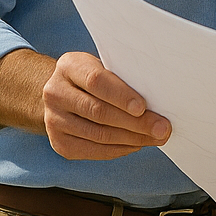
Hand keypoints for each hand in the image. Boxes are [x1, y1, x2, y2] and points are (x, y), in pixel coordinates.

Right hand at [43, 52, 171, 160]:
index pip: (96, 81)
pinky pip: (93, 150)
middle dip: (135, 122)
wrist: (61, 93)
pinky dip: (119, 149)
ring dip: (132, 139)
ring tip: (155, 137)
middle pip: (99, 111)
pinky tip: (137, 144)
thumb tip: (157, 98)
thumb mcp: (101, 64)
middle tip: (162, 128)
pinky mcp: (59, 143)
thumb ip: (121, 76)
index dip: (121, 95)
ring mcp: (54, 120)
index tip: (143, 107)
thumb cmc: (92, 76)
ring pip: (98, 134)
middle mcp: (55, 93)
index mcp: (69, 66)